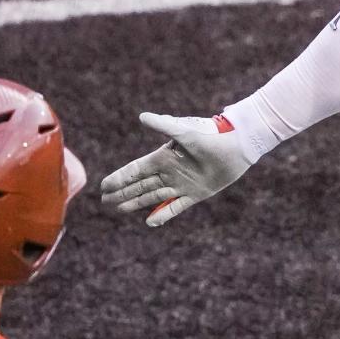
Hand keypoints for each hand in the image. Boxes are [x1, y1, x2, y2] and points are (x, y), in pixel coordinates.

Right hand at [100, 112, 252, 226]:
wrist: (236, 148)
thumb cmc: (210, 137)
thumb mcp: (184, 132)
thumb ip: (163, 125)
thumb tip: (142, 116)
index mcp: (163, 158)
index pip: (135, 170)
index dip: (119, 178)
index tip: (103, 186)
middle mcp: (169, 172)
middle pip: (139, 185)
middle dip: (122, 192)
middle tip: (104, 201)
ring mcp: (181, 184)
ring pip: (152, 196)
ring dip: (136, 203)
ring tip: (119, 209)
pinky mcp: (195, 194)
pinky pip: (175, 206)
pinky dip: (163, 214)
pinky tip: (150, 222)